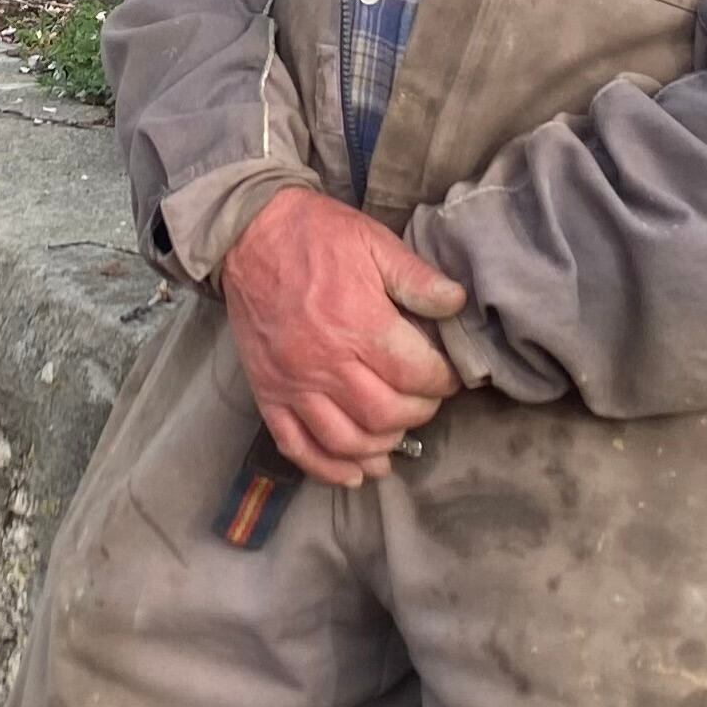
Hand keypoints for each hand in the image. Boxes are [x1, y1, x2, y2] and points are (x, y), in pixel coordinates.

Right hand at [216, 186, 469, 487]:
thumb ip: (417, 278)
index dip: (442, 380)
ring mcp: (294, 384)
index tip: (448, 375)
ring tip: (397, 433)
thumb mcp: (374, 242)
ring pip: (347, 440)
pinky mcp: (269, 394)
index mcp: (358, 324)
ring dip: (381, 446)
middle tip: (425, 400)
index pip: (415, 374)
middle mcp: (326, 363)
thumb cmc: (316, 236)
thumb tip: (458, 304)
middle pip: (386, 415)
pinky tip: (356, 472)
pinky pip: (298, 446)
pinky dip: (328, 469)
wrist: (248, 233)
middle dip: (418, 413)